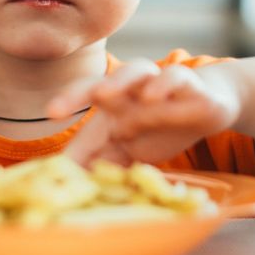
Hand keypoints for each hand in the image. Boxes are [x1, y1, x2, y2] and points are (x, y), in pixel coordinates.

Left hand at [51, 60, 241, 165]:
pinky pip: (175, 77)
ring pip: (135, 71)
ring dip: (118, 81)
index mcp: (113, 106)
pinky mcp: (189, 84)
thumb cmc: (161, 126)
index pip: (82, 106)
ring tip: (103, 94)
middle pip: (98, 84)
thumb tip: (62, 183)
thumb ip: (99, 163)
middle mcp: (130, 91)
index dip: (63, 111)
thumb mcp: (129, 150)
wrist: (209, 106)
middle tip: (56, 109)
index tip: (45, 119)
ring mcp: (158, 84)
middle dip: (75, 94)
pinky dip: (163, 84)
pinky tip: (153, 97)